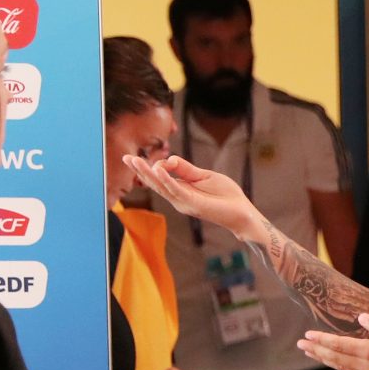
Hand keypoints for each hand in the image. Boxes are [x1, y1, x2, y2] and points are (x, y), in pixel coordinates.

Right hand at [123, 154, 260, 237]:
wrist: (243, 212)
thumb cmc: (226, 195)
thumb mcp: (203, 176)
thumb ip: (185, 169)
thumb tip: (169, 159)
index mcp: (180, 190)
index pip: (159, 179)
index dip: (146, 168)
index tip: (134, 157)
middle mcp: (178, 198)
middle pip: (155, 183)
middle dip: (140, 170)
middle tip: (125, 158)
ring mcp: (184, 202)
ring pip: (161, 186)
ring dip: (147, 173)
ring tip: (134, 161)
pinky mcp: (193, 204)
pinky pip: (176, 190)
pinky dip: (167, 179)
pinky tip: (158, 169)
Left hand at [299, 312, 368, 369]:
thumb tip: (361, 318)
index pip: (340, 345)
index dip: (323, 340)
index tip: (308, 335)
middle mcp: (366, 365)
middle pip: (334, 358)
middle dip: (317, 351)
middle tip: (301, 345)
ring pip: (340, 366)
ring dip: (324, 359)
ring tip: (311, 353)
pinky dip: (337, 365)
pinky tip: (333, 361)